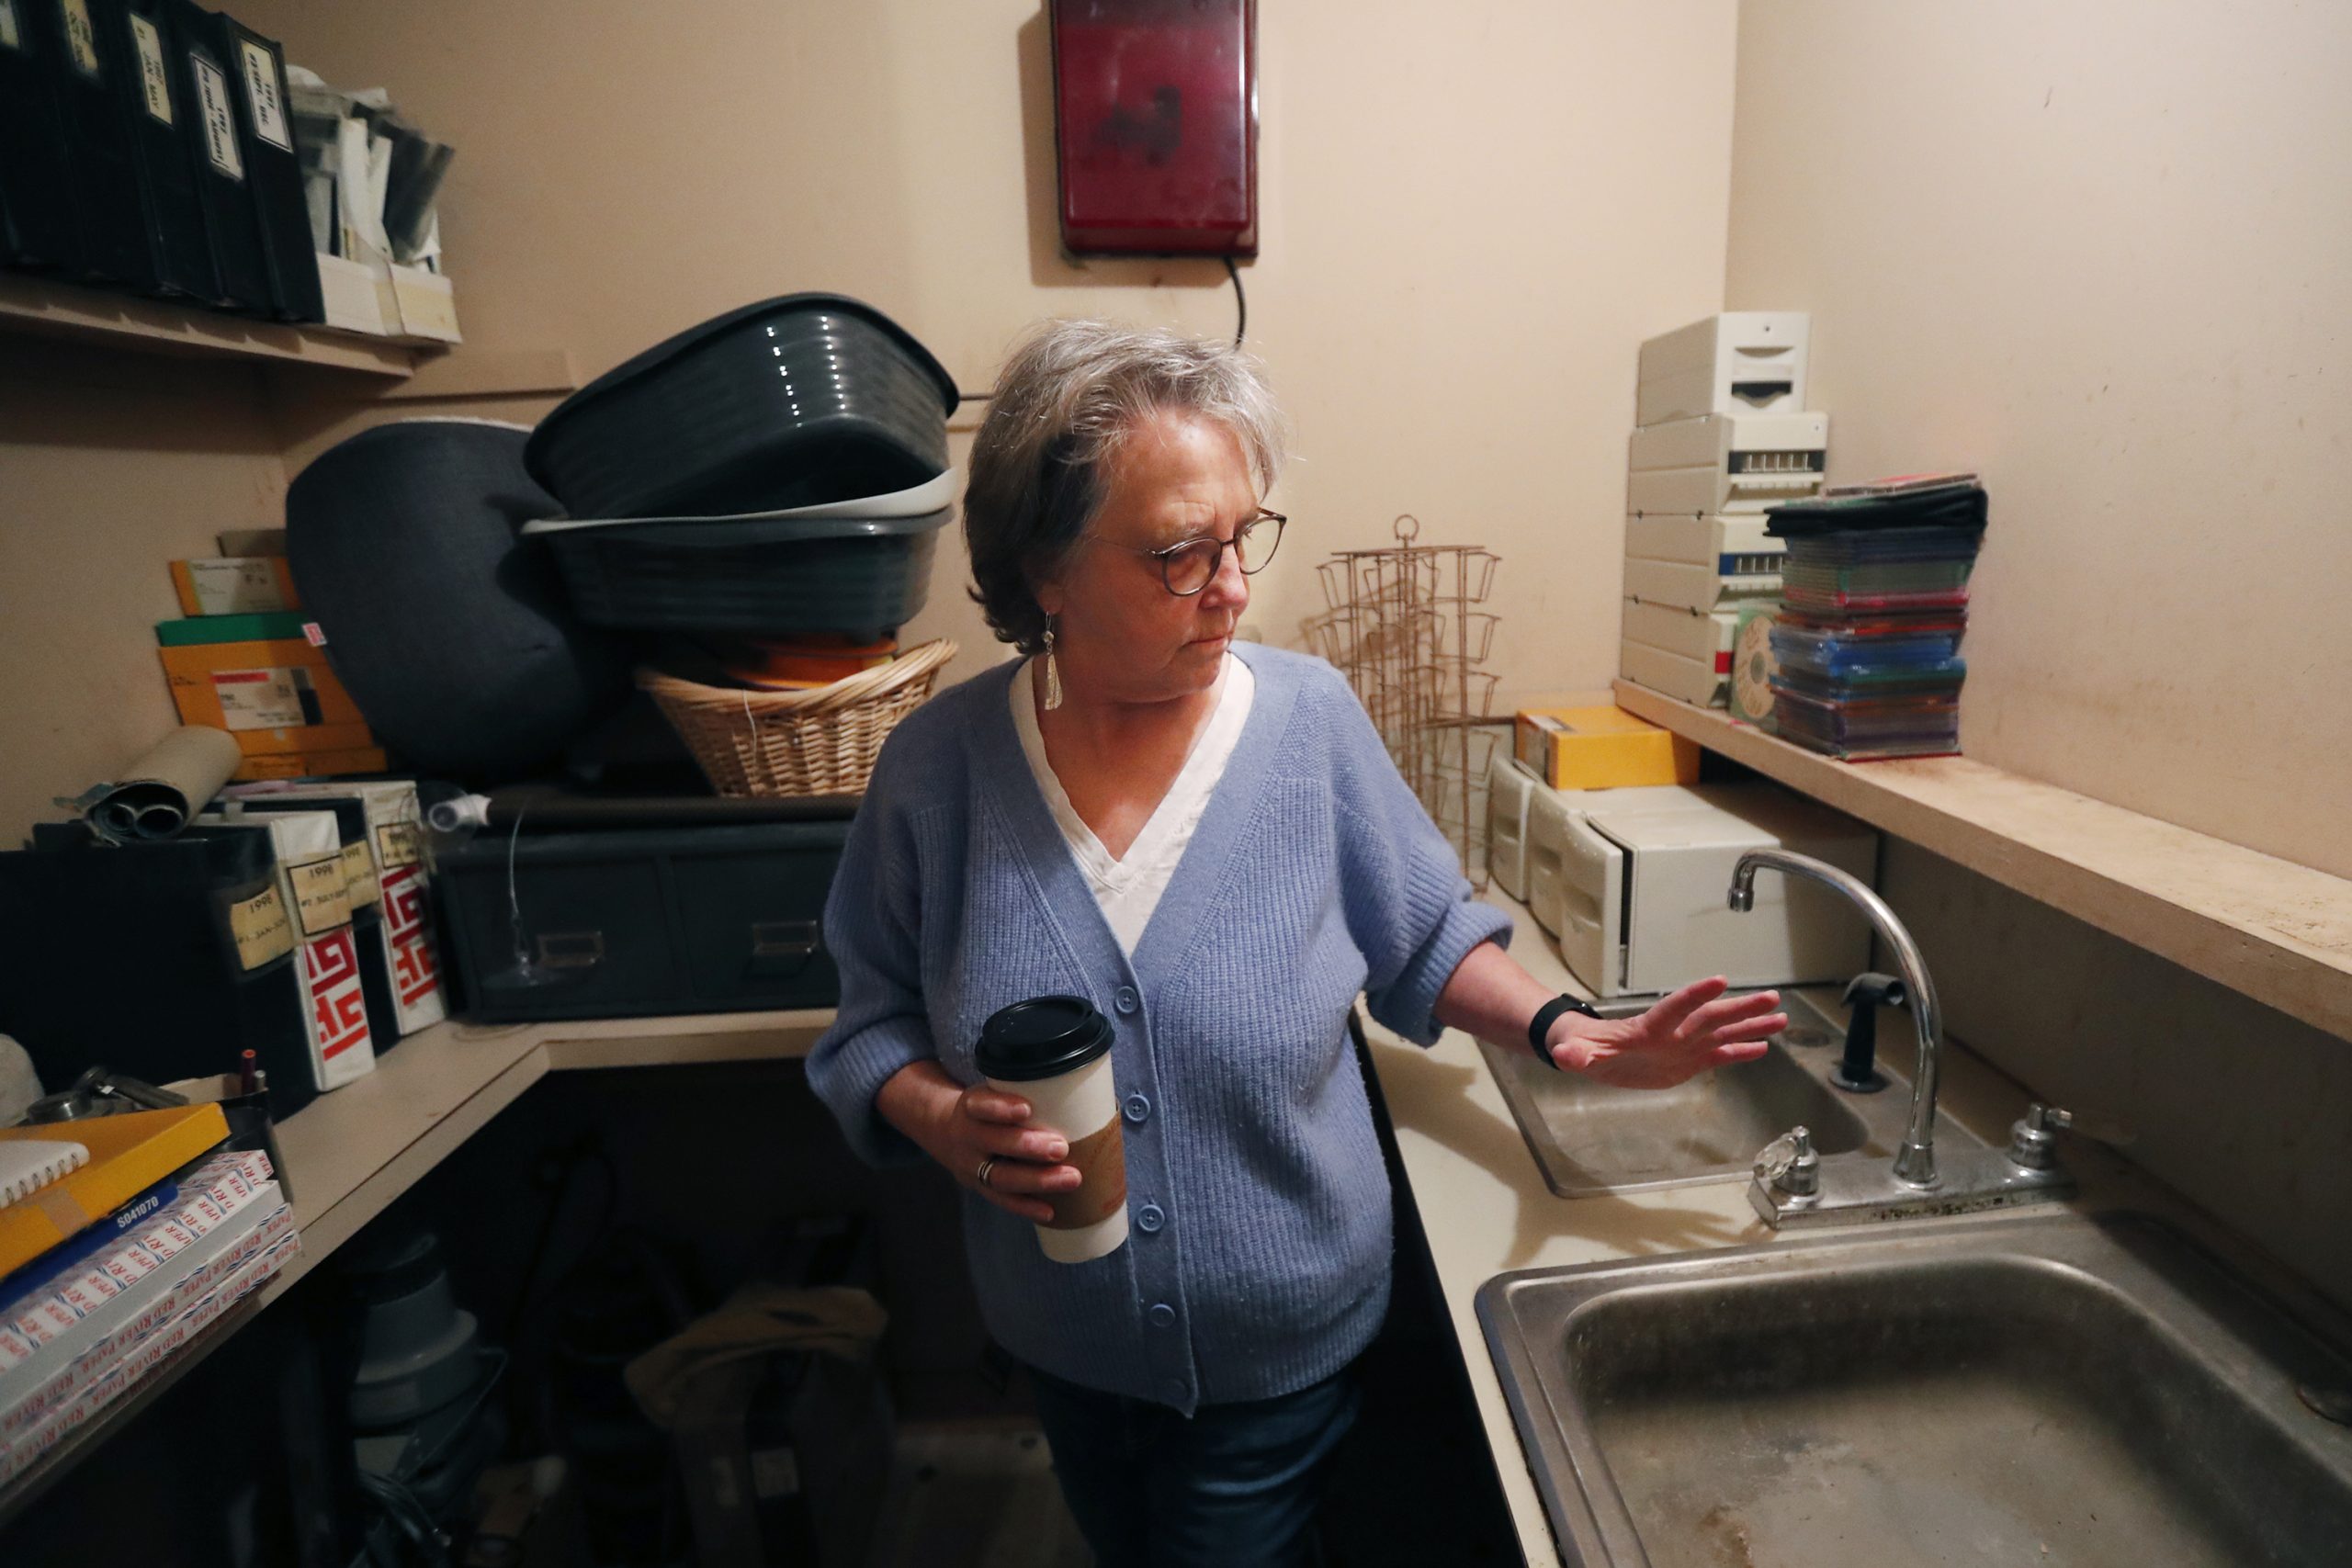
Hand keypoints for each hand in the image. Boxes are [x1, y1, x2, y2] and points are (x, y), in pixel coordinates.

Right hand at [877, 1063, 1081, 1223]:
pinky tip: (1050, 1211)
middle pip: (993, 1143)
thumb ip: (1023, 1090)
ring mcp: (971, 1165)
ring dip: (1037, 1180)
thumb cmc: (986, 1108)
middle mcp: (967, 1136)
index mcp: (971, 1106)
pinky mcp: (979, 1186)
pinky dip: (1026, 1207)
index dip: (1001, 1108)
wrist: (943, 1130)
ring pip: (1000, 1176)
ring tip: (1071, 1178)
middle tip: (1061, 1147)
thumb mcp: (991, 1091)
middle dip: (1028, 1146)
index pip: (981, 1105)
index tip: (1026, 1108)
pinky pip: (1002, 1200)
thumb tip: (1081, 1090)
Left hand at [1548, 977, 1784, 1088]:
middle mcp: (1673, 1032)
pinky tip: (1763, 1047)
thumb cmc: (1584, 1049)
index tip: (1721, 981)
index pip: (1675, 1008)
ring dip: (1751, 1026)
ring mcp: (1683, 1045)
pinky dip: (1739, 1051)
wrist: (1592, 1055)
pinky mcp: (1687, 1061)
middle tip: (1772, 997)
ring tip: (1781, 1018)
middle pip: (1711, 1017)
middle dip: (1740, 1008)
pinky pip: (1718, 1055)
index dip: (1696, 995)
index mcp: (1648, 1028)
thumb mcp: (1576, 1054)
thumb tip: (1566, 1056)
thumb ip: (1575, 1055)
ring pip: (1722, 1033)